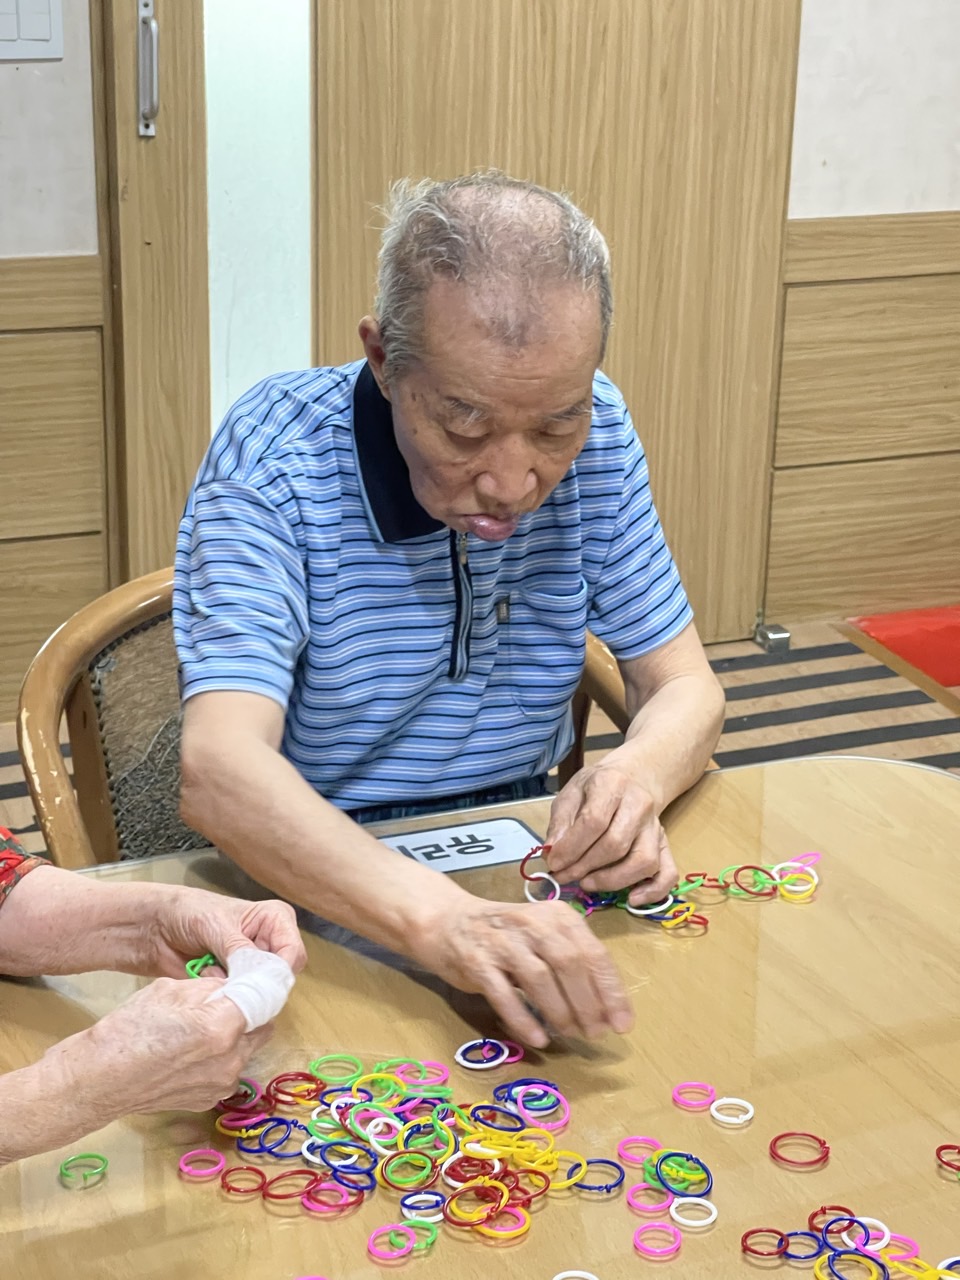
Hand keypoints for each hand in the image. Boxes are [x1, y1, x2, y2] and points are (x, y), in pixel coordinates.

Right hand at [66, 976, 271, 1115]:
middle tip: (226, 1003)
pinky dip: (220, 1058)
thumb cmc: (129, 1029)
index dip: (258, 987)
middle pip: (261, 1026)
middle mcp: (230, 1059)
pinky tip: (191, 1053)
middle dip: (250, 1012)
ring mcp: (222, 1083)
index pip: (263, 999)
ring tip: (202, 1030)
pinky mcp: (211, 1099)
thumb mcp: (170, 989)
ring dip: (236, 1037)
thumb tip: (231, 986)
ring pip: (247, 1050)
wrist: (100, 1079)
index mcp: (222, 1026)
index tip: (250, 981)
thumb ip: (210, 987)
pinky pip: (229, 1070)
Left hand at [144, 886, 306, 977]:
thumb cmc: (188, 912)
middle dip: (254, 981)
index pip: (292, 952)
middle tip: (228, 977)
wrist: (156, 927)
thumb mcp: (215, 925)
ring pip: (260, 991)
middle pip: (280, 976)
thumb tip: (259, 973)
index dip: (277, 970)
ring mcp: (253, 966)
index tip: (255, 981)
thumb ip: (238, 948)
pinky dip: (222, 993)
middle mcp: (270, 943)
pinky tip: (205, 978)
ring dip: (234, 988)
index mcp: (275, 920)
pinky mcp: (235, 984)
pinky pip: (239, 999)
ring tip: (210, 971)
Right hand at [417, 895, 632, 1048]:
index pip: (593, 953)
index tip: (623, 1024)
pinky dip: (523, 1019)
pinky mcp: (476, 962)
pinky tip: (538, 1038)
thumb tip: (607, 1008)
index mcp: (557, 915)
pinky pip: (503, 994)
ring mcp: (502, 942)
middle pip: (570, 964)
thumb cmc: (508, 934)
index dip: (611, 991)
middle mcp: (532, 923)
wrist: (448, 921)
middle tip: (596, 1034)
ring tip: (571, 1035)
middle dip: (589, 1004)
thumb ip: (573, 962)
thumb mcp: (545, 935)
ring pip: (539, 978)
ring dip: (560, 1012)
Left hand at [544, 763, 677, 905]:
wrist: (634, 776)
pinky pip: (668, 873)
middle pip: (616, 844)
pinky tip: (631, 899)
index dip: (571, 848)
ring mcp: (656, 827)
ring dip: (612, 880)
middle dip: (585, 867)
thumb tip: (552, 853)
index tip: (554, 863)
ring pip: (644, 861)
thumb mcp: (571, 793)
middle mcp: (639, 805)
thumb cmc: (597, 787)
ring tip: (587, 884)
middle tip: (564, 876)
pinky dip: (653, 891)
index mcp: (612, 785)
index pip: (594, 821)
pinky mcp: (666, 844)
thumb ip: (560, 822)